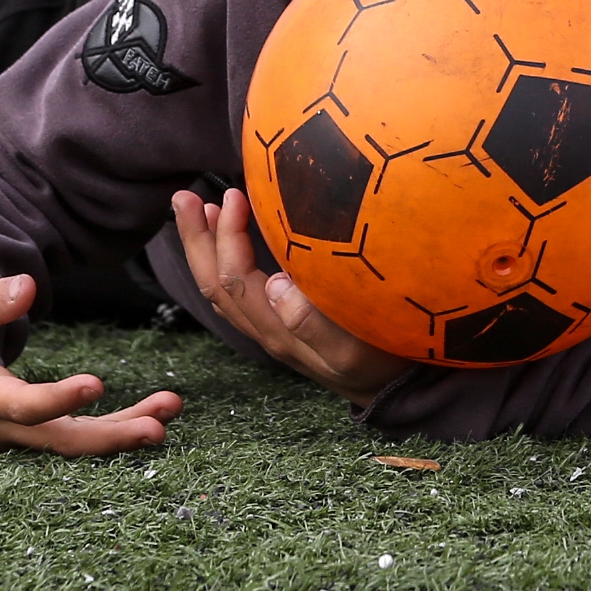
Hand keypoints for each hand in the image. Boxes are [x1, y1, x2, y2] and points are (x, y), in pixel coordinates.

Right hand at [0, 274, 177, 453]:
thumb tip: (28, 285)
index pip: (22, 406)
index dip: (58, 400)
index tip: (96, 384)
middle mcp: (3, 428)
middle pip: (61, 441)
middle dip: (111, 436)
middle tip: (157, 426)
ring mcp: (21, 441)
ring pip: (77, 446)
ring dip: (125, 433)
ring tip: (169, 412)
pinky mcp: (35, 439)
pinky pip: (79, 441)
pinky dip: (117, 433)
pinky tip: (155, 420)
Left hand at [172, 187, 414, 406]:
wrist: (405, 393)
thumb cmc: (387, 363)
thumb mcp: (355, 348)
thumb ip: (312, 320)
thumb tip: (275, 281)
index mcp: (279, 331)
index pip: (235, 279)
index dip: (227, 236)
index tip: (234, 196)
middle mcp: (269, 331)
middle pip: (215, 285)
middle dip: (197, 239)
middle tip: (184, 196)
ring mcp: (275, 331)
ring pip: (223, 289)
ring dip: (206, 248)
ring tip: (198, 209)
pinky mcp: (288, 327)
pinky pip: (240, 294)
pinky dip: (226, 261)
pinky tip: (232, 240)